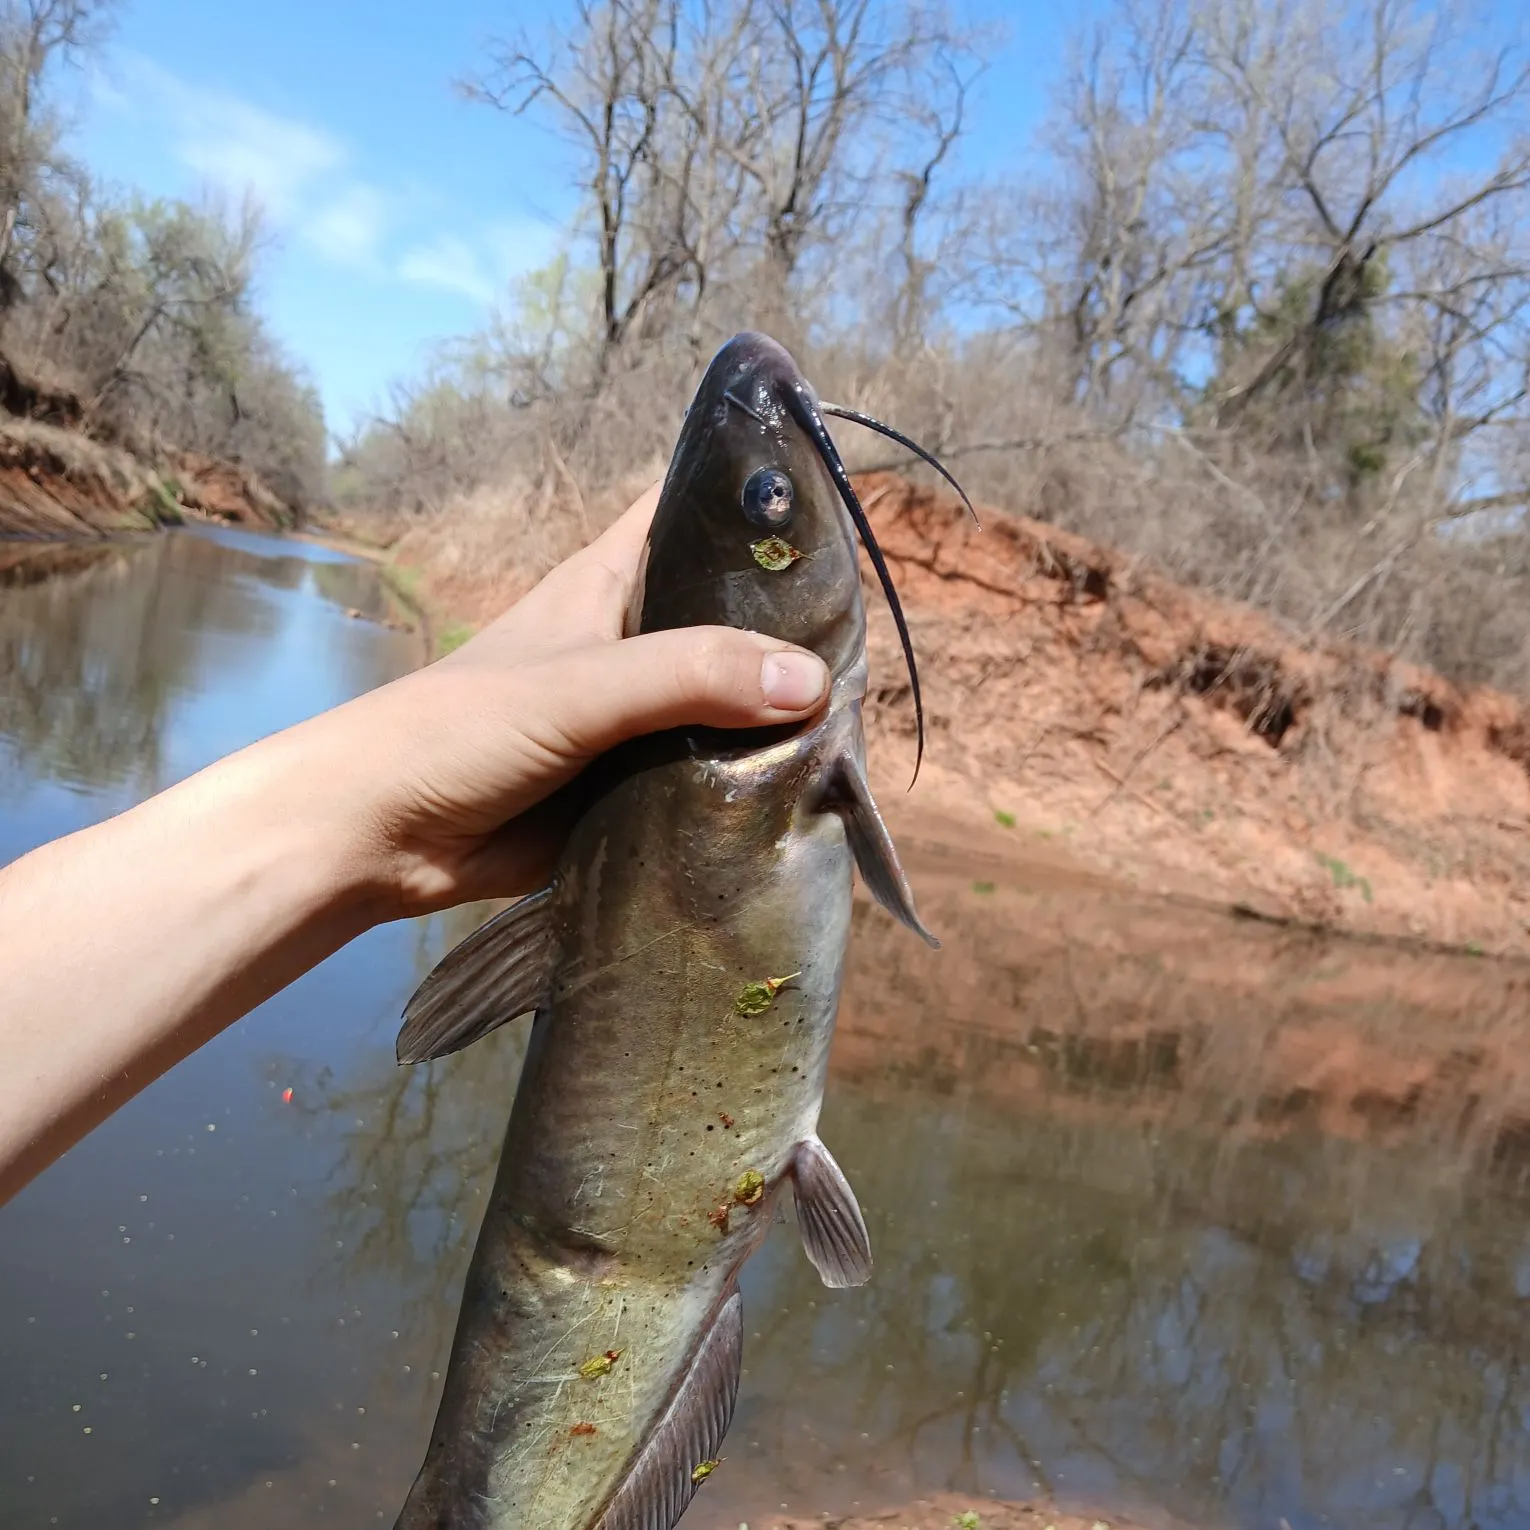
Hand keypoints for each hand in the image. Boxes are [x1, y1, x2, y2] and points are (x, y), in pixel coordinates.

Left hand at [271, 483, 830, 918]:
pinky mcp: (635, 790)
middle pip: (730, 621)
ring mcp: (637, 722)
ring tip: (858, 733)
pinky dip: (747, 787)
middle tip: (871, 655)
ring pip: (728, 707)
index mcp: (612, 585)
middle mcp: (633, 645)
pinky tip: (805, 799)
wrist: (378, 836)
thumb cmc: (461, 729)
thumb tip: (812, 684)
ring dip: (778, 722)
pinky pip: (707, 779)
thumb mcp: (579, 687)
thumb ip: (689, 677)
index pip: (694, 516)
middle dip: (792, 633)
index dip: (759, 507)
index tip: (838, 517)